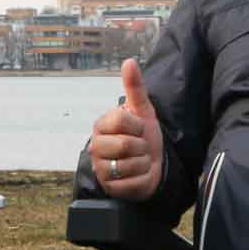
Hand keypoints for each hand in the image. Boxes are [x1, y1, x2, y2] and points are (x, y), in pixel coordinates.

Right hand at [88, 59, 163, 200]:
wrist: (152, 165)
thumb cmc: (144, 136)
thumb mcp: (143, 111)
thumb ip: (135, 87)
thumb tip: (129, 61)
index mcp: (101, 126)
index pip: (121, 121)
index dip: (137, 126)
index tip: (138, 129)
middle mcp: (96, 147)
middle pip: (125, 144)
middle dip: (141, 146)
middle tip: (139, 147)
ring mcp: (100, 168)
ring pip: (130, 164)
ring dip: (143, 163)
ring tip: (140, 160)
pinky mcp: (109, 188)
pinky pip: (132, 182)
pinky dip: (142, 179)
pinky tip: (138, 175)